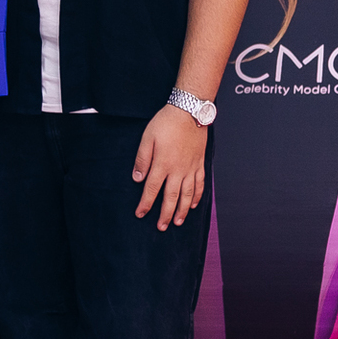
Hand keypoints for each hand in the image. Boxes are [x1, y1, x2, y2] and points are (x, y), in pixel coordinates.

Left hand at [132, 105, 206, 230]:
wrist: (189, 111)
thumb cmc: (166, 123)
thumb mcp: (147, 139)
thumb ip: (142, 160)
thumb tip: (137, 179)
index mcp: (162, 164)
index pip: (152, 190)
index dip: (145, 204)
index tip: (140, 214)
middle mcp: (178, 170)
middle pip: (171, 198)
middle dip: (165, 214)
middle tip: (161, 227)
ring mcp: (191, 168)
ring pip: (187, 195)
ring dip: (183, 210)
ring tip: (178, 222)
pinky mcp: (199, 164)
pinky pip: (200, 184)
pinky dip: (197, 196)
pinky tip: (194, 204)